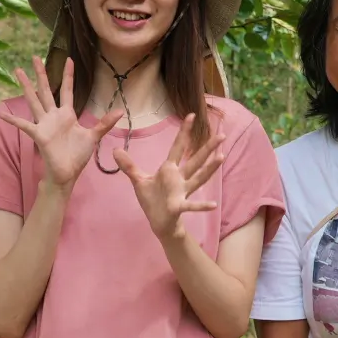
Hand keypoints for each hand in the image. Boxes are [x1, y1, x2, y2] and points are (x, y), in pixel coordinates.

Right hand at [0, 55, 119, 190]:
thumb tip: (120, 111)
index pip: (67, 90)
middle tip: (34, 57)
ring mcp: (44, 124)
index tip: (69, 59)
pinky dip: (13, 121)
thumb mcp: (93, 137)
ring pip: (33, 100)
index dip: (68, 75)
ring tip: (18, 71)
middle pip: (46, 90)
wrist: (67, 173)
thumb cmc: (77, 156)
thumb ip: (104, 123)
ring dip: (26, 86)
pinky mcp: (38, 134)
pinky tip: (2, 115)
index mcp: (67, 114)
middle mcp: (53, 116)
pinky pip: (23, 125)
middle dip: (41, 73)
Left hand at [112, 114, 225, 242]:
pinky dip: (201, 206)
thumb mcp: (139, 180)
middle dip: (208, 148)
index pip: (178, 147)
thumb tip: (115, 150)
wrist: (158, 222)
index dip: (184, 132)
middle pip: (195, 160)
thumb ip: (129, 166)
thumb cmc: (152, 200)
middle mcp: (179, 178)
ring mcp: (181, 192)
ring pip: (198, 178)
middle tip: (222, 135)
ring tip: (221, 157)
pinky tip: (213, 205)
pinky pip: (191, 205)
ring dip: (209, 169)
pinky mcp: (179, 206)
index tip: (191, 115)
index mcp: (169, 170)